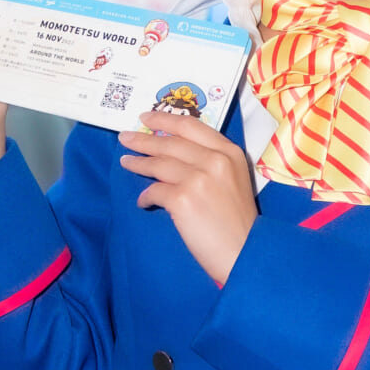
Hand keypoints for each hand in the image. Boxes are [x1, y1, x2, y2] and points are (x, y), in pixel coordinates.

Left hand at [118, 112, 256, 284]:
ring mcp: (198, 179)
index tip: (147, 117)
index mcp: (229, 153)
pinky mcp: (183, 200)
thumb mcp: (233, 180)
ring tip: (125, 162)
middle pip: (171, 143)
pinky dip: (145, 197)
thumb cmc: (238, 222)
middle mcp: (215, 161)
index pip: (191, 126)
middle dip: (144, 139)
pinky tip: (143, 202)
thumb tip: (174, 155)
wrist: (244, 252)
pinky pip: (154, 191)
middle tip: (125, 137)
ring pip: (159, 164)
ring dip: (139, 163)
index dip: (165, 119)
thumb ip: (211, 163)